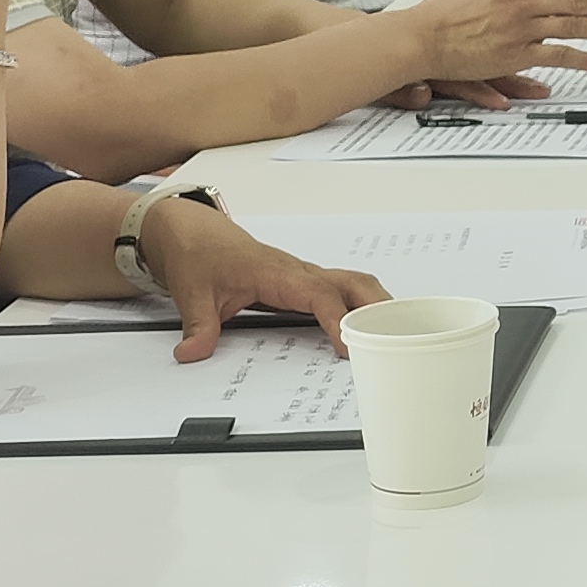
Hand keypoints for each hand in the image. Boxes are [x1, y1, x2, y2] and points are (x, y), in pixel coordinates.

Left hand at [136, 197, 384, 360]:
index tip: (348, 344)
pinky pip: (343, 291)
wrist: (195, 233)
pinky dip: (363, 306)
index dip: (336, 318)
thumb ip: (198, 327)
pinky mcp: (304, 283)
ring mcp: (305, 277)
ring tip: (394, 335)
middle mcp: (298, 272)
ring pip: (355, 284)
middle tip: (393, 338)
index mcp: (277, 272)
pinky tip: (370, 327)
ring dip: (376, 305)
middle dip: (377, 308)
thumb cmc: (201, 254)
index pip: (318, 294)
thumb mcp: (194, 294)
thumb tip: (192, 353)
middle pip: (353, 283)